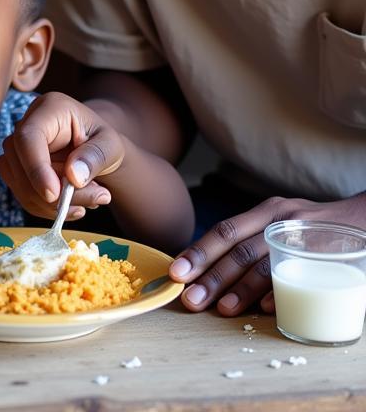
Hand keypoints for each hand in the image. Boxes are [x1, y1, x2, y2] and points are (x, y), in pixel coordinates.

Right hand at [0, 92, 120, 219]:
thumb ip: (95, 157)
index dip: (36, 167)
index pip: (28, 137)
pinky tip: (73, 205)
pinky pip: (21, 194)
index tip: (54, 194)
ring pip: (17, 181)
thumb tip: (73, 177)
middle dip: (51, 193)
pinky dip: (46, 208)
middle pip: (18, 162)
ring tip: (89, 200)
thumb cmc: (104, 143)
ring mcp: (18, 146)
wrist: (97, 151)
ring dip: (50, 204)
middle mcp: (27, 124)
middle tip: (94, 200)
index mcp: (49, 109)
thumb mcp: (112, 146)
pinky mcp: (16, 168)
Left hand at [169, 193, 365, 314]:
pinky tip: (263, 310)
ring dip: (241, 290)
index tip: (176, 272)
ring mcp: (303, 238)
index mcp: (265, 212)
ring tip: (221, 309)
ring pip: (266, 265)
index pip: (225, 231)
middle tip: (190, 300)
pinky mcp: (326, 255)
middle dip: (212, 277)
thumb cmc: (310, 227)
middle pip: (240, 251)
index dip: (199, 252)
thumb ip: (252, 240)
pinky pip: (299, 278)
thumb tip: (208, 270)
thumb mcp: (280, 223)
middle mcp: (280, 220)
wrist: (362, 218)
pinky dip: (280, 294)